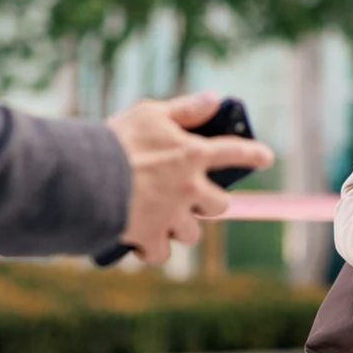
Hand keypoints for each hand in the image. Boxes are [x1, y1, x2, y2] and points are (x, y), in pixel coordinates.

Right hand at [106, 92, 275, 264]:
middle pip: (219, 206)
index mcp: (193, 154)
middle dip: (209, 204)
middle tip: (189, 197)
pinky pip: (161, 252)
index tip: (267, 158)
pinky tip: (141, 239)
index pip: (233, 152)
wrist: (85, 177)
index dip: (253, 154)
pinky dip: (152, 248)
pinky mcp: (151, 237)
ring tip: (158, 217)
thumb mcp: (149, 113)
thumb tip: (214, 99)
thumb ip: (184, 109)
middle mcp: (189, 188)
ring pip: (191, 232)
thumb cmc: (116, 141)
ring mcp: (172, 216)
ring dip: (179, 227)